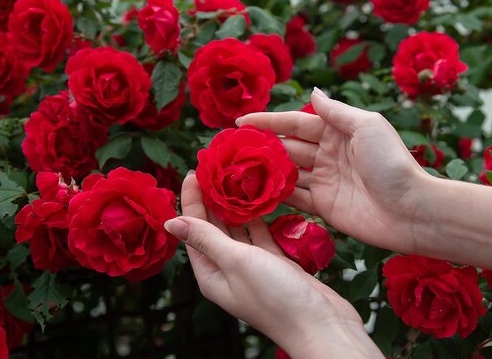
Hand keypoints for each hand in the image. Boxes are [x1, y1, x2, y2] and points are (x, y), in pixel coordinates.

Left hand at [165, 172, 382, 358]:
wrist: (321, 325)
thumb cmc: (275, 297)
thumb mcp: (236, 262)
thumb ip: (206, 239)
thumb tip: (170, 222)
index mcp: (211, 274)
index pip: (193, 231)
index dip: (191, 201)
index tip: (193, 171)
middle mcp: (228, 270)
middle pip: (213, 228)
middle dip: (211, 199)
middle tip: (213, 168)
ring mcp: (252, 266)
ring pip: (237, 230)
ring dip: (234, 206)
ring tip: (233, 176)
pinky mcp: (274, 263)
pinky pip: (260, 235)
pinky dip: (258, 218)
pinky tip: (258, 198)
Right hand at [238, 88, 428, 254]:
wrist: (410, 210)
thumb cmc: (391, 163)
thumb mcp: (366, 126)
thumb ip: (335, 111)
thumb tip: (313, 93)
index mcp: (337, 131)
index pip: (294, 124)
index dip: (267, 122)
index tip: (239, 122)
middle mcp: (327, 154)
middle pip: (287, 147)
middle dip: (260, 146)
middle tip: (229, 149)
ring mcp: (324, 181)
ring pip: (286, 172)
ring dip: (263, 170)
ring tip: (234, 170)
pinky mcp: (323, 206)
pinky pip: (293, 198)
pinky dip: (274, 195)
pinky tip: (253, 193)